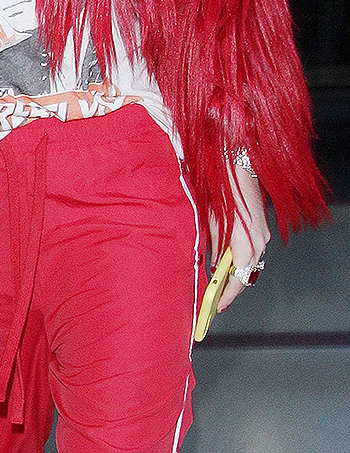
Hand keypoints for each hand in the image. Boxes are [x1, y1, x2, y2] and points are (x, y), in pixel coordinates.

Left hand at [210, 162, 270, 312]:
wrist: (238, 169)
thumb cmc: (221, 193)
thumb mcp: (211, 223)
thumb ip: (215, 248)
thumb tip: (214, 266)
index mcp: (245, 244)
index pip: (239, 280)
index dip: (227, 295)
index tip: (217, 305)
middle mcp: (259, 243)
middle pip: (247, 273)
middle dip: (231, 285)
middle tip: (215, 294)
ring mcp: (263, 235)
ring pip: (251, 261)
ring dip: (236, 270)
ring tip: (217, 277)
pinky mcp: (262, 227)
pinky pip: (253, 249)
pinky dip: (241, 256)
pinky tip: (226, 256)